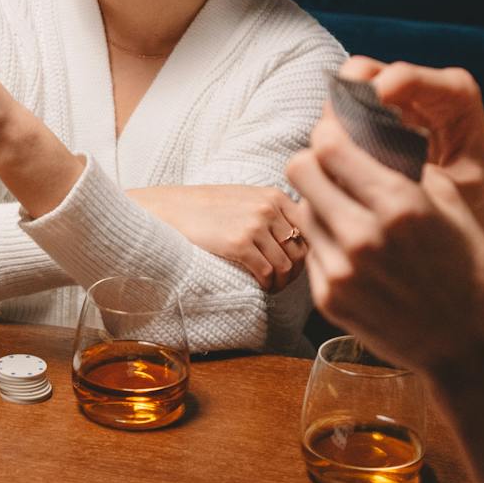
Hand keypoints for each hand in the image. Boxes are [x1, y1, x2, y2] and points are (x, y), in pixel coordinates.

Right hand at [127, 185, 304, 290]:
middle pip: (301, 250)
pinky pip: (267, 272)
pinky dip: (267, 285)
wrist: (173, 208)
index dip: (308, 251)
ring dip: (282, 282)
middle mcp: (269, 208)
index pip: (310, 229)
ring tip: (272, 287)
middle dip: (296, 271)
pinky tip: (260, 286)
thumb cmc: (209, 207)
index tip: (295, 264)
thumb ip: (275, 212)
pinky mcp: (239, 243)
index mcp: (275, 196)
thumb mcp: (247, 198)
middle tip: (283, 282)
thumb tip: (302, 239)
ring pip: (286, 265)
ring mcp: (255, 225)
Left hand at [286, 110, 483, 379]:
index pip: (329, 146)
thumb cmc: (473, 274)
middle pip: (300, 170)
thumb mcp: (454, 207)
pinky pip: (311, 249)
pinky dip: (327, 242)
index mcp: (400, 205)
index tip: (336, 131)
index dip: (328, 131)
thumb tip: (372, 138)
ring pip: (302, 210)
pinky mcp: (327, 299)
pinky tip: (357, 253)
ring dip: (320, 203)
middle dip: (316, 162)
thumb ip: (408, 168)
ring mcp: (340, 270)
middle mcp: (362, 236)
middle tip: (335, 169)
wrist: (472, 351)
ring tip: (351, 214)